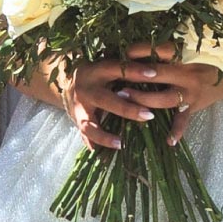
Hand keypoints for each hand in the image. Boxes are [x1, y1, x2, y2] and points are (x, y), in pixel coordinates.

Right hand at [50, 53, 169, 151]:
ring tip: (121, 144)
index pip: (117, 69)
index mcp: (96, 70)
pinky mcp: (76, 121)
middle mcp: (86, 89)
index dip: (134, 71)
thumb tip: (156, 66)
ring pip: (90, 124)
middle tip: (149, 115)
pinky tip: (104, 156)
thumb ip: (126, 68)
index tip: (154, 74)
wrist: (66, 80)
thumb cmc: (98, 73)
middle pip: (106, 100)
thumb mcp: (108, 66)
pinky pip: (85, 136)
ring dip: (105, 135)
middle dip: (127, 109)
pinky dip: (94, 144)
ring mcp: (78, 107)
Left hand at [118, 42, 222, 145]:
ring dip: (144, 100)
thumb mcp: (189, 52)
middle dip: (135, 77)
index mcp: (184, 57)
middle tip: (116, 78)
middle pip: (157, 74)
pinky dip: (177, 131)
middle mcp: (186, 73)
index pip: (159, 50)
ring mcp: (190, 92)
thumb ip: (166, 53)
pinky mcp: (194, 106)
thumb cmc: (205, 61)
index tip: (123, 52)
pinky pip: (183, 120)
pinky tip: (168, 142)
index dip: (140, 50)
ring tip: (126, 101)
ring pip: (164, 98)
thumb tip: (134, 52)